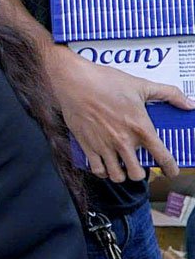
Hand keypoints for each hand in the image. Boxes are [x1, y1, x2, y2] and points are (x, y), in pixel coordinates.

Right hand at [51, 48, 194, 180]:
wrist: (75, 82)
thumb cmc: (107, 82)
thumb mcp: (142, 85)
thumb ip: (169, 94)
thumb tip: (189, 104)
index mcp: (140, 128)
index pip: (162, 157)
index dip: (170, 169)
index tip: (171, 172)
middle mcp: (123, 141)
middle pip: (137, 174)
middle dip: (141, 174)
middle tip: (139, 166)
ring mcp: (104, 146)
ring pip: (116, 176)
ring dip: (121, 175)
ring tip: (122, 168)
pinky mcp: (87, 146)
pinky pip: (97, 170)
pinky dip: (103, 172)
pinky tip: (105, 165)